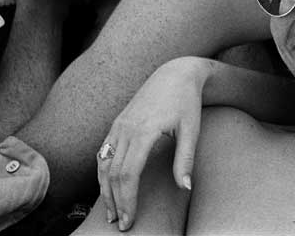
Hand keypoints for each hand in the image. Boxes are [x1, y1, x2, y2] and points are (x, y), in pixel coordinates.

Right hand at [96, 57, 206, 230]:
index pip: (128, 175)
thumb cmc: (186, 102)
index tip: (130, 220)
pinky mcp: (116, 124)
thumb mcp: (191, 130)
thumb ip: (186, 159)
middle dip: (115, 202)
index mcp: (144, 131)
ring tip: (111, 213)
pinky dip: (102, 173)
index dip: (127, 200)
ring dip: (105, 191)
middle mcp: (125, 129)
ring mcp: (118, 125)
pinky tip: (107, 188)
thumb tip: (185, 188)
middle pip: (113, 174)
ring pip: (103, 165)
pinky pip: (103, 152)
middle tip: (121, 224)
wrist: (175, 73)